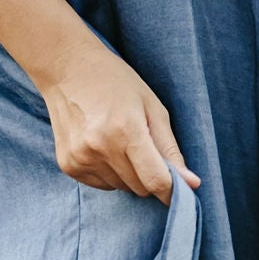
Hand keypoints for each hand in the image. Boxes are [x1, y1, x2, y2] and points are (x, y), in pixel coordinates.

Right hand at [38, 36, 196, 199]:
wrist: (68, 69)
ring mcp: (80, 158)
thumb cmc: (116, 83)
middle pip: (140, 187)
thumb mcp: (152, 107)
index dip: (172, 190)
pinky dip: (110, 173)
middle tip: (146, 148)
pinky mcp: (68, 165)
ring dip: (129, 174)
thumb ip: (170, 149)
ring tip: (121, 141)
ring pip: (121, 188)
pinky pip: (102, 185)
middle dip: (151, 176)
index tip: (182, 189)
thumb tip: (191, 183)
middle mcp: (100, 148)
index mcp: (126, 129)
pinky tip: (104, 146)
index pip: (155, 180)